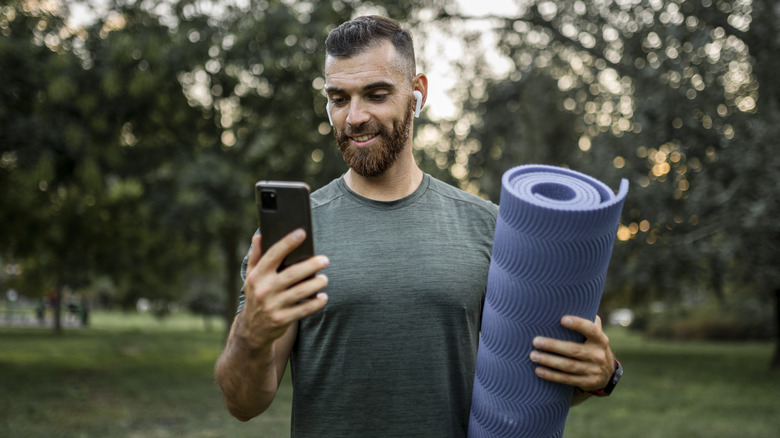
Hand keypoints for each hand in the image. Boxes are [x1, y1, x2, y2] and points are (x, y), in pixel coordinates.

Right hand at [238, 229, 329, 349]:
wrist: (252, 329)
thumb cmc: (256, 295)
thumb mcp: (251, 277)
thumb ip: (256, 256)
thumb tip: (259, 236)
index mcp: (257, 275)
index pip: (273, 254)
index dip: (288, 242)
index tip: (302, 233)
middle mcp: (264, 289)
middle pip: (293, 273)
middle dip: (311, 265)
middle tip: (325, 260)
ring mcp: (273, 306)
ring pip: (301, 291)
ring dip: (317, 284)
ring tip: (325, 279)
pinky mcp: (282, 319)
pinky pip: (304, 309)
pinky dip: (316, 303)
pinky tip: (323, 297)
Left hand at [529, 315, 614, 391]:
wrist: (607, 373)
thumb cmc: (593, 346)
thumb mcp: (595, 334)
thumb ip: (587, 320)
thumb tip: (569, 301)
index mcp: (600, 339)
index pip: (590, 330)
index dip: (578, 324)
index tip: (562, 319)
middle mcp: (598, 355)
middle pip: (574, 350)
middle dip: (553, 346)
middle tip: (535, 341)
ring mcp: (593, 370)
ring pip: (568, 366)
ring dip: (548, 361)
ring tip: (533, 355)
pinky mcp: (587, 383)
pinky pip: (566, 379)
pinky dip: (551, 375)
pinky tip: (538, 370)